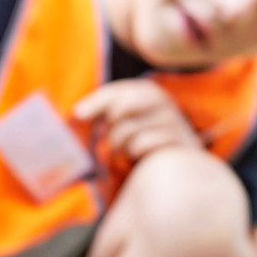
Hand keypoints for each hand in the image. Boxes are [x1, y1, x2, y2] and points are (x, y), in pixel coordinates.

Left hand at [71, 78, 201, 164]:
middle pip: (120, 106)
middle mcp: (163, 101)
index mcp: (148, 91)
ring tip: (127, 149)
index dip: (96, 102)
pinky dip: (135, 152)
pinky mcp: (178, 141)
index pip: (117, 91)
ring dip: (121, 143)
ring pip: (127, 129)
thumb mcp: (124, 121)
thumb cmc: (145, 140)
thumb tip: (78, 113)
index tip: (79, 114)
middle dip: (110, 125)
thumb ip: (102, 111)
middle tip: (112, 138)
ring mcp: (173, 120)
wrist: (179, 164)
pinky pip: (141, 144)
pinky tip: (139, 156)